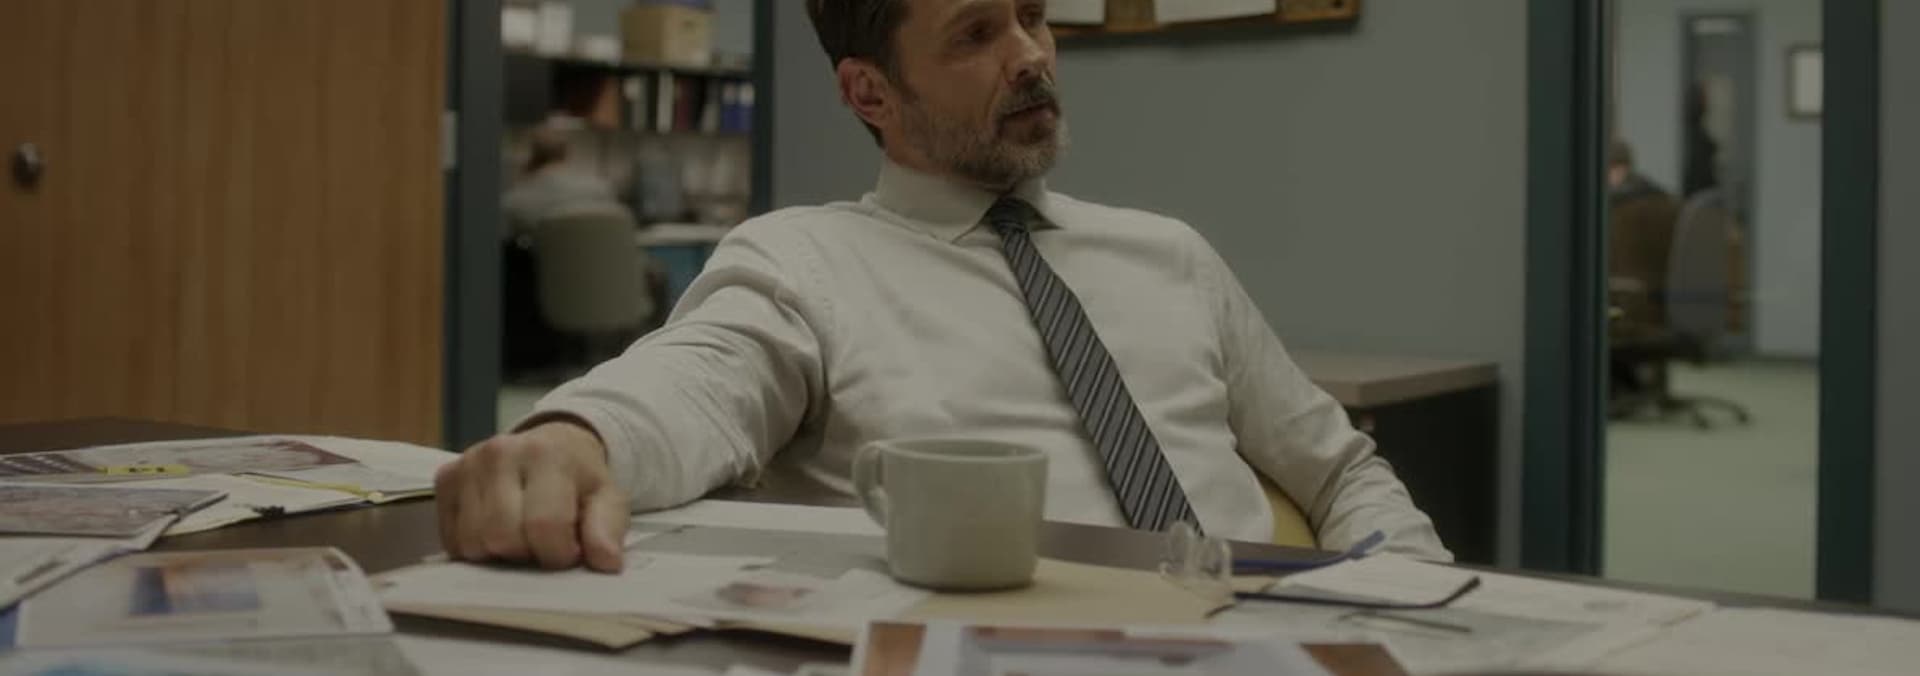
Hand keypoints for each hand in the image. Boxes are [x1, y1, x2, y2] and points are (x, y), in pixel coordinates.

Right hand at [435, 421, 629, 571]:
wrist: (553, 445)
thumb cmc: (580, 479)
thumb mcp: (608, 499)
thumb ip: (607, 529)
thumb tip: (606, 563)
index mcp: (546, 454)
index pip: (543, 525)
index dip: (559, 553)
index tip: (570, 552)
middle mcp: (500, 453)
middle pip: (501, 537)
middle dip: (526, 553)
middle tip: (543, 544)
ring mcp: (467, 463)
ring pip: (472, 542)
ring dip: (499, 553)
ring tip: (521, 536)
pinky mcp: (445, 477)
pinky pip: (451, 539)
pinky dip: (475, 547)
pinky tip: (497, 531)